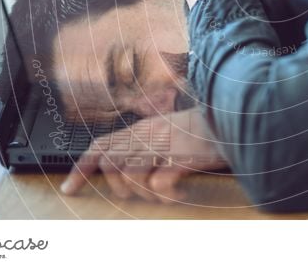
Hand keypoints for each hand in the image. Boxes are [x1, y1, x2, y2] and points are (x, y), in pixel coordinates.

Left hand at [60, 108, 227, 201]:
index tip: (69, 187)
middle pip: (110, 162)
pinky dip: (167, 194)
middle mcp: (149, 134)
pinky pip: (160, 182)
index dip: (81, 167)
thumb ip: (151, 143)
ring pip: (130, 174)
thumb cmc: (209, 127)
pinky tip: (180, 193)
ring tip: (164, 193)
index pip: (101, 146)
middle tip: (141, 193)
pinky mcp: (182, 154)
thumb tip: (131, 168)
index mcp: (144, 128)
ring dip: (144, 192)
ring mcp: (165, 143)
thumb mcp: (174, 131)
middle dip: (117, 185)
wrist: (238, 115)